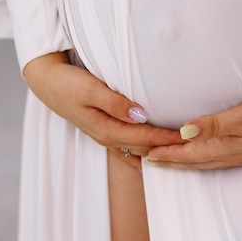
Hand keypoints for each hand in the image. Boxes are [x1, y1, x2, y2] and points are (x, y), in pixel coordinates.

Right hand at [23, 51, 181, 169]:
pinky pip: (128, 147)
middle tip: (195, 145)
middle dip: (169, 148)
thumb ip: (116, 103)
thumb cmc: (67, 83)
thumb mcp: (91, 89)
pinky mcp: (104, 128)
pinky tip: (153, 158)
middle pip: (145, 147)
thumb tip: (141, 115)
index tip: (190, 137)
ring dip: (159, 150)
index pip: (146, 138)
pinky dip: (143, 152)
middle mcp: (108, 137)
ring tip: (181, 151)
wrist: (46, 82)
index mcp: (107, 129)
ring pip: (138, 149)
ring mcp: (105, 135)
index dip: (169, 138)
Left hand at [146, 95, 241, 169]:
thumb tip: (183, 133)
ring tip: (165, 161)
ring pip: (201, 164)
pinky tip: (198, 158)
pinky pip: (213, 162)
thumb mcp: (241, 116)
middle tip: (147, 161)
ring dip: (181, 163)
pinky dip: (197, 161)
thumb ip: (212, 125)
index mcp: (223, 148)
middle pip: (191, 162)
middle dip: (168, 162)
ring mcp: (238, 157)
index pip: (187, 153)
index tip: (145, 153)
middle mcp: (228, 157)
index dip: (165, 153)